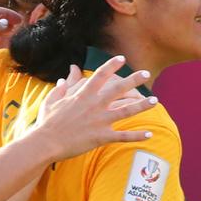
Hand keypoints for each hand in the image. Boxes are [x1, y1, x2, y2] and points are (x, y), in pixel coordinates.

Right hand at [27, 55, 157, 158]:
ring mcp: (99, 120)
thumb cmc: (46, 122)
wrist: (45, 142)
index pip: (100, 75)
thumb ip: (60, 89)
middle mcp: (94, 104)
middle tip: (146, 73)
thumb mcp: (51, 101)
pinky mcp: (101, 136)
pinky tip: (149, 135)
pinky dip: (137, 136)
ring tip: (155, 101)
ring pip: (126, 111)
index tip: (122, 59)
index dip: (112, 65)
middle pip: (119, 89)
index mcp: (82, 94)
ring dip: (142, 106)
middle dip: (134, 80)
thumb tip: (63, 79)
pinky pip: (123, 136)